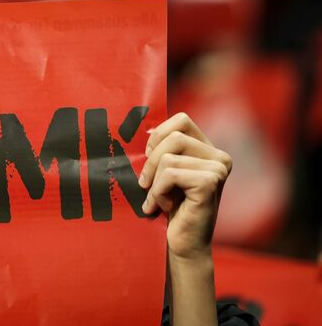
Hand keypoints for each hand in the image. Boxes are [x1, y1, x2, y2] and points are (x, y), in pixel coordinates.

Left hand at [137, 113, 232, 324]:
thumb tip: (145, 130)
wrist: (182, 244)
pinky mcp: (210, 183)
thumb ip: (161, 150)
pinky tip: (164, 206)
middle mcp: (219, 157)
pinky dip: (158, 192)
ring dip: (154, 181)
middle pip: (173, 136)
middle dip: (150, 161)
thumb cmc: (169, 207)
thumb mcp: (163, 173)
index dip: (158, 135)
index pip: (181, 120)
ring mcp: (218, 169)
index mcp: (208, 150)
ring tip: (157, 199)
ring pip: (168, 157)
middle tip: (145, 184)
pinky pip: (170, 174)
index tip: (148, 157)